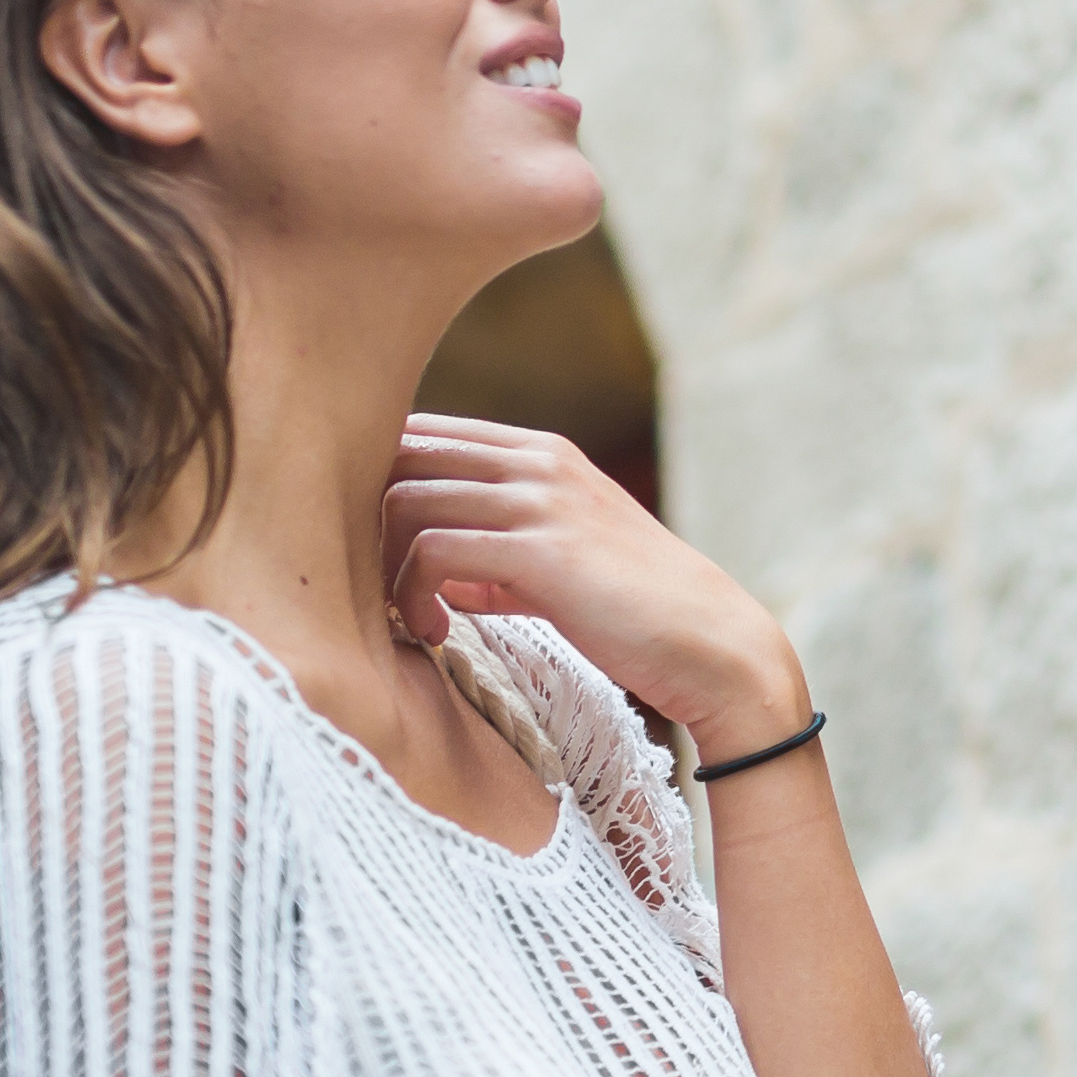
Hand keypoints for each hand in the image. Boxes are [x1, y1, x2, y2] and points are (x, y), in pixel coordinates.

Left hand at [382, 413, 814, 762]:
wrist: (710, 644)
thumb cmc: (636, 613)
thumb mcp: (560, 565)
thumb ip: (495, 555)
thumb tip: (429, 572)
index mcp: (541, 453)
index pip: (422, 432)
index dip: (377, 486)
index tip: (375, 552)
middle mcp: (537, 461)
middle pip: (400, 453)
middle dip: (366, 519)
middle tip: (373, 584)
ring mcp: (540, 500)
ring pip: (404, 499)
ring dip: (383, 564)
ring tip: (404, 616)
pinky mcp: (541, 550)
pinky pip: (433, 553)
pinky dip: (413, 596)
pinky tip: (436, 634)